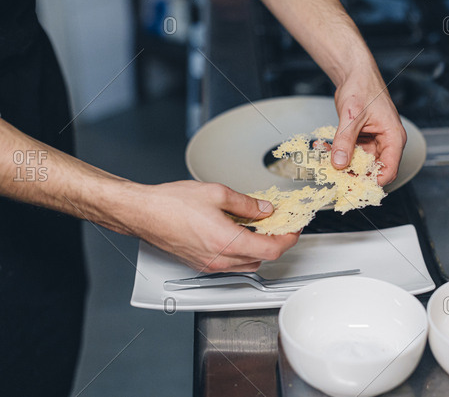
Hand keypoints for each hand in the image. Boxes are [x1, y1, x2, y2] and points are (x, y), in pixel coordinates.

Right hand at [133, 181, 298, 272]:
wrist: (143, 213)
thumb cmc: (171, 204)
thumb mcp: (217, 193)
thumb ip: (247, 204)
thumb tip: (264, 210)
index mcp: (227, 241)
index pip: (272, 249)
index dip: (288, 239)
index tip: (294, 228)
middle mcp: (220, 259)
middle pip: (262, 259)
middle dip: (275, 242)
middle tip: (279, 224)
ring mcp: (209, 265)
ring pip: (247, 264)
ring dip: (258, 249)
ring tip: (259, 228)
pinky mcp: (200, 264)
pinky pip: (230, 264)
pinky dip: (241, 252)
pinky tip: (238, 234)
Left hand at [331, 64, 406, 185]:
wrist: (354, 74)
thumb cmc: (362, 88)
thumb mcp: (352, 116)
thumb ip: (345, 140)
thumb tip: (339, 163)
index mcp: (393, 137)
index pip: (389, 170)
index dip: (372, 182)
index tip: (354, 188)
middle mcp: (386, 142)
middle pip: (373, 170)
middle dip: (353, 175)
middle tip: (334, 179)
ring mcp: (374, 142)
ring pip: (359, 163)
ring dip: (342, 164)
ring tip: (323, 159)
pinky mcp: (362, 140)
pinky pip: (350, 153)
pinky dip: (337, 153)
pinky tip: (323, 148)